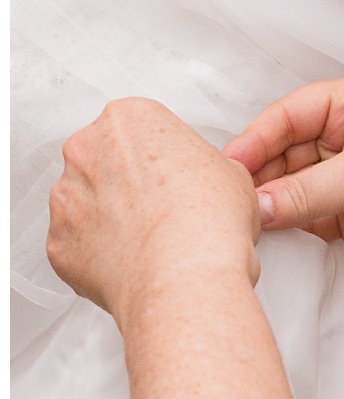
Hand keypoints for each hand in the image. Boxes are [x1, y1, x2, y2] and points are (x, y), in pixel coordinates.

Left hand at [48, 100, 259, 327]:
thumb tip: (202, 183)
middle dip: (124, 184)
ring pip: (83, 203)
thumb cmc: (208, 223)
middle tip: (158, 209)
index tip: (170, 175)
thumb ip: (204, 167)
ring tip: (146, 242)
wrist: (186, 278)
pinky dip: (97, 256)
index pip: (136, 129)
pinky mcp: (56, 242)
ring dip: (107, 219)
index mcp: (128, 119)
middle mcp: (86, 150)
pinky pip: (75, 245)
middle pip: (101, 161)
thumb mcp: (231, 174)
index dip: (158, 156)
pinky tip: (130, 263)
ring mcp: (65, 197)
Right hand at [224, 73, 343, 289]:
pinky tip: (275, 232)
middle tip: (232, 199)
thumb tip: (255, 205)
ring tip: (247, 219)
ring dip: (275, 202)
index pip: (290, 113)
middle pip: (287, 150)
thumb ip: (303, 192)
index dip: (257, 139)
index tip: (229, 166)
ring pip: (295, 184)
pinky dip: (293, 223)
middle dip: (263, 174)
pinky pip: (309, 214)